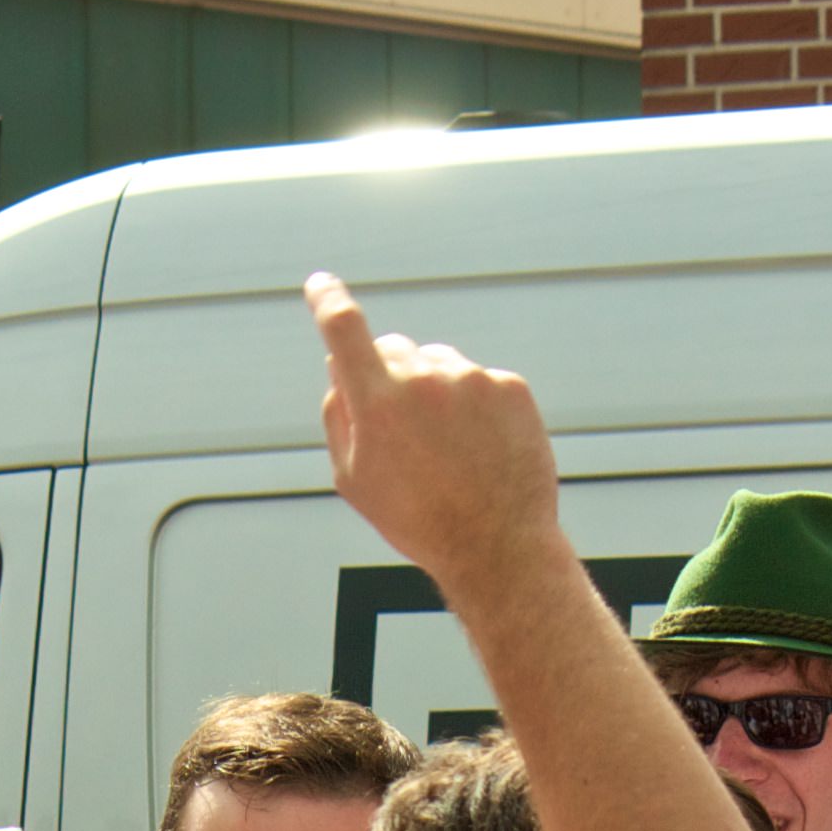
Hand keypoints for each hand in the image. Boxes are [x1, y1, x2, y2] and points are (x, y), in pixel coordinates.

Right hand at [307, 273, 564, 598]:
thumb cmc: (420, 520)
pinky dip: (476, 407)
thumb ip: (338, 416)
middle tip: (403, 430)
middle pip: (394, 349)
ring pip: (439, 365)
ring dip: (436, 393)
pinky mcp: (510, 387)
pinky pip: (480, 381)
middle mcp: (425, 380)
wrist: (497, 545)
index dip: (327, 301)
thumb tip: (338, 371)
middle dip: (390, 376)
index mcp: (377, 404)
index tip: (321, 285)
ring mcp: (472, 380)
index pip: (343, 331)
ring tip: (449, 450)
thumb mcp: (354, 480)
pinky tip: (480, 448)